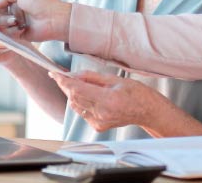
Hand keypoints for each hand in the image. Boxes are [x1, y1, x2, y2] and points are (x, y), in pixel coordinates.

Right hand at [0, 0, 71, 42]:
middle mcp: (18, 6)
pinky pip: (5, 31)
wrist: (54, 20)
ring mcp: (17, 19)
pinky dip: (6, 29)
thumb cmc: (42, 3)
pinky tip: (13, 26)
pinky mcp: (17, 32)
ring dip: (2, 19)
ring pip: (0, 19)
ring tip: (11, 19)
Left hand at [49, 70, 163, 132]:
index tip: (54, 74)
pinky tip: (88, 97)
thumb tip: (75, 75)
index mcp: (107, 100)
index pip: (77, 89)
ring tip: (78, 84)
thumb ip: (92, 77)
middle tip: (63, 76)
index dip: (63, 81)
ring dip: (72, 94)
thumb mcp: (115, 79)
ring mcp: (99, 122)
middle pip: (74, 98)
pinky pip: (82, 113)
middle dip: (66, 86)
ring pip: (76, 106)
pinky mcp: (98, 126)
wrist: (147, 111)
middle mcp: (101, 113)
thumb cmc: (136, 93)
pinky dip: (80, 103)